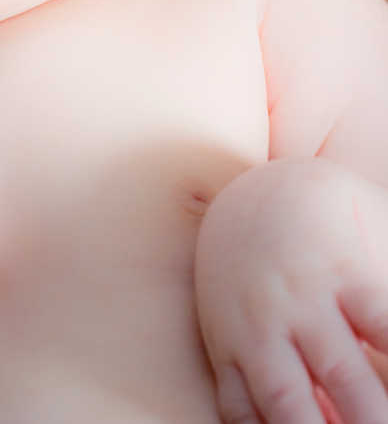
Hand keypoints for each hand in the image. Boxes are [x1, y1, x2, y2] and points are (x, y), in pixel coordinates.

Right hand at [195, 157, 387, 423]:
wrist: (248, 194)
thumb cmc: (336, 221)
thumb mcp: (383, 231)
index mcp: (345, 273)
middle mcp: (299, 303)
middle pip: (344, 379)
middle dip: (374, 419)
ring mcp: (256, 327)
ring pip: (285, 400)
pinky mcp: (223, 347)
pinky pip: (238, 405)